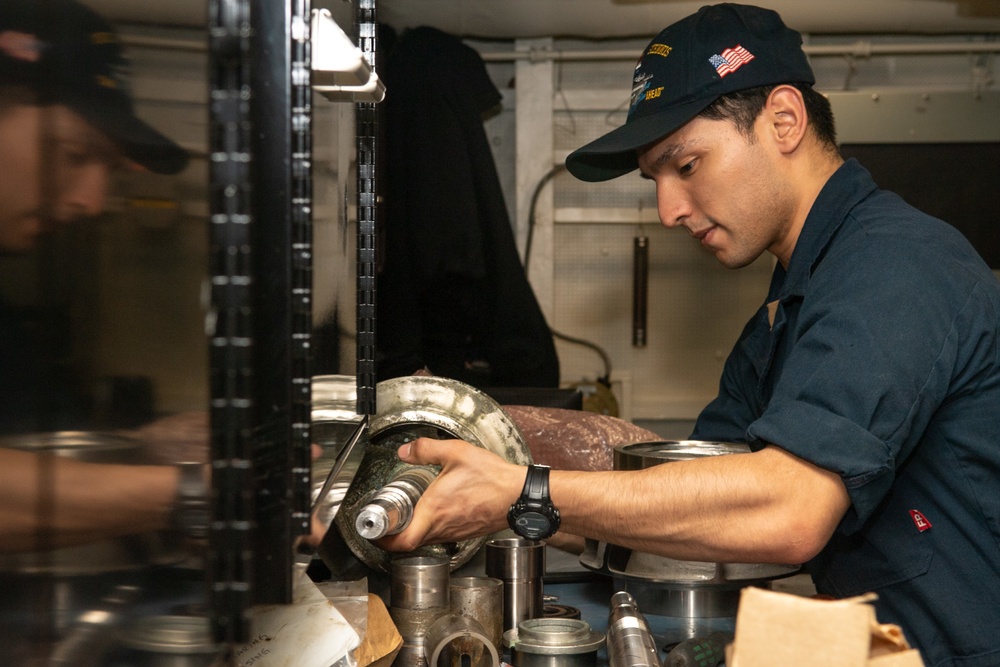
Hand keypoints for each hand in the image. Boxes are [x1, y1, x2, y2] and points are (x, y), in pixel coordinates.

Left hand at [378, 437, 523, 551]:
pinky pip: (442, 536)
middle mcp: (443, 527)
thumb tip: (405, 451)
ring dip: (413, 532)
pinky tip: (436, 511)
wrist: (519, 495)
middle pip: (410, 544)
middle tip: (387, 522)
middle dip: (395, 536)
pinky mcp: (467, 532)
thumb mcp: (456, 453)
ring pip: (426, 540)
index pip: (401, 542)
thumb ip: (427, 449)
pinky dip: (432, 528)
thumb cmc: (492, 478)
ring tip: (408, 515)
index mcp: (434, 511)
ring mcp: (456, 533)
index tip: (375, 532)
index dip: (383, 542)